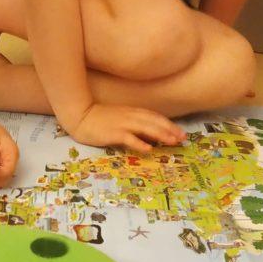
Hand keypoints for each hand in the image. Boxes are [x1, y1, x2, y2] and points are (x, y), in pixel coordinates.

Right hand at [70, 103, 185, 152]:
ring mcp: (122, 124)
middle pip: (154, 122)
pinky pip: (128, 138)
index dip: (169, 125)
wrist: (80, 115)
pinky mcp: (113, 133)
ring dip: (160, 134)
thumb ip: (135, 124)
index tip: (181, 133)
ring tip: (172, 141)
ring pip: (145, 128)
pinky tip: (148, 149)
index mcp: (132, 112)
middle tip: (182, 139)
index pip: (155, 117)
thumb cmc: (99, 118)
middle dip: (170, 130)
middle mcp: (130, 117)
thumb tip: (151, 135)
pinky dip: (139, 143)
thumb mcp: (120, 118)